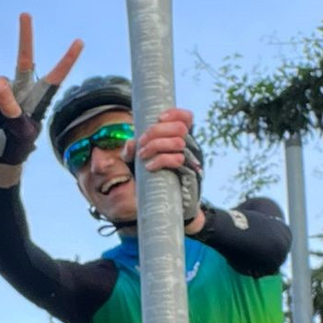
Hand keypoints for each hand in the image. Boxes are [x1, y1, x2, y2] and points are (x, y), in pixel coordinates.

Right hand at [0, 12, 83, 168]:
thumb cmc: (16, 144)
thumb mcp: (18, 130)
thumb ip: (10, 109)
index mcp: (39, 99)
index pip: (55, 77)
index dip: (66, 60)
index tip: (79, 42)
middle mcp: (23, 90)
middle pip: (25, 60)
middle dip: (25, 37)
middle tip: (25, 14)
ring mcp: (4, 93)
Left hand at [126, 108, 203, 226]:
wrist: (171, 208)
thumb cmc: (155, 181)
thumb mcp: (140, 162)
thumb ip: (133, 151)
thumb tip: (131, 143)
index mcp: (181, 140)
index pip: (187, 118)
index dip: (175, 113)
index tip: (158, 119)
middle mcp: (190, 147)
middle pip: (179, 127)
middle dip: (155, 132)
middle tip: (142, 144)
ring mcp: (191, 161)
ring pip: (178, 142)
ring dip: (155, 145)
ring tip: (142, 156)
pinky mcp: (189, 174)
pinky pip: (176, 160)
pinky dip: (160, 160)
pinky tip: (149, 167)